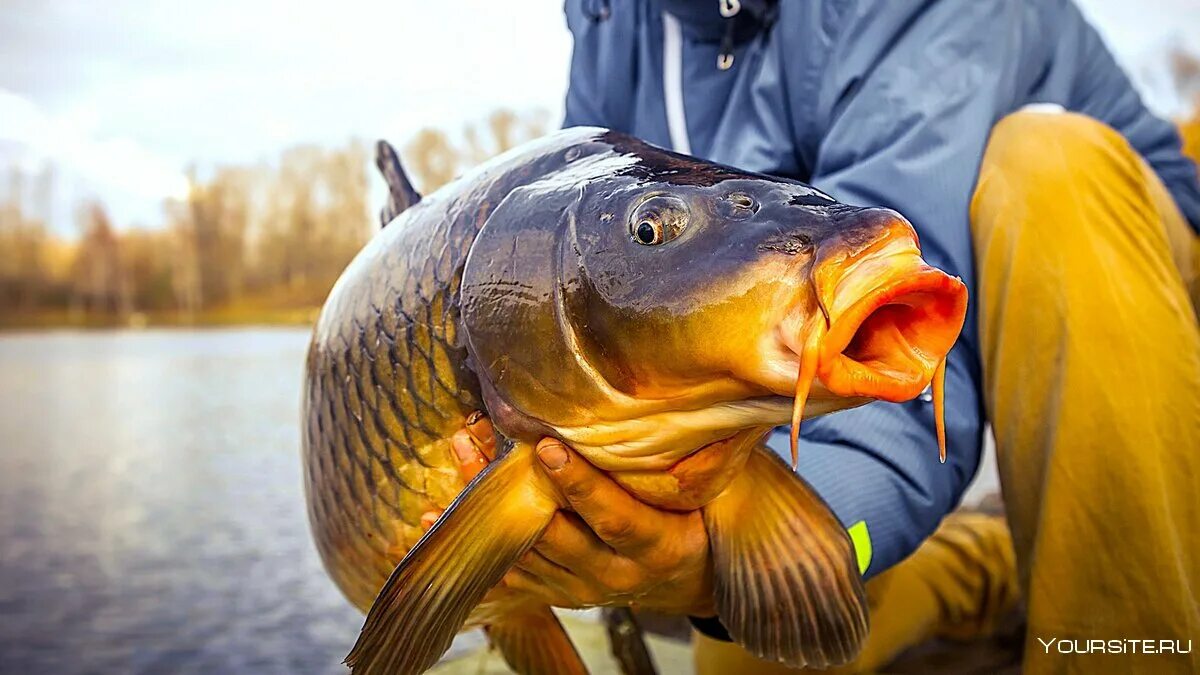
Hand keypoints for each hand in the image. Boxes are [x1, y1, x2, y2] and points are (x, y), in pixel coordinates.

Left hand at [424, 413, 716, 615]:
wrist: (687, 578)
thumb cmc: (699, 517)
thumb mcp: (712, 493)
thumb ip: (699, 461)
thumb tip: (698, 405)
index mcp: (658, 547)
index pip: (616, 518)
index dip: (580, 485)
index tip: (546, 446)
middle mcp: (616, 576)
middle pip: (556, 535)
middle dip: (515, 487)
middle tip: (478, 439)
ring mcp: (581, 590)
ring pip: (525, 550)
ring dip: (486, 506)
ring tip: (461, 450)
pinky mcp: (555, 592)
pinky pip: (507, 570)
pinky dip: (472, 543)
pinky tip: (435, 514)